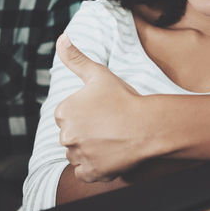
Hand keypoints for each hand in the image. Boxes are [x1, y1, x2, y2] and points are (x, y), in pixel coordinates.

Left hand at [54, 34, 149, 182]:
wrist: (148, 126)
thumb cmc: (124, 98)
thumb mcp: (98, 74)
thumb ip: (75, 57)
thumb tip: (61, 37)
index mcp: (64, 112)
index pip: (67, 115)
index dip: (84, 113)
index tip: (101, 111)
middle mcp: (66, 135)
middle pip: (71, 135)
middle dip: (85, 132)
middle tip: (108, 125)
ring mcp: (78, 156)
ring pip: (77, 153)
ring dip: (88, 149)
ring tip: (110, 139)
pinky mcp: (90, 173)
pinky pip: (84, 172)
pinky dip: (94, 166)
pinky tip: (109, 154)